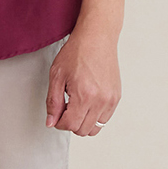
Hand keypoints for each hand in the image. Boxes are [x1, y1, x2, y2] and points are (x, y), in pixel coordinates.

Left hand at [45, 20, 120, 134]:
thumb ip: (53, 102)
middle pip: (83, 130)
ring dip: (83, 123)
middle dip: (70, 123)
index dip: (59, 123)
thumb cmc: (76, 52)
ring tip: (76, 106)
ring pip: (95, 128)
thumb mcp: (57, 76)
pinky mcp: (116, 97)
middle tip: (65, 109)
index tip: (56, 115)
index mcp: (84, 95)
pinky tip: (86, 103)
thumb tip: (51, 122)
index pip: (70, 125)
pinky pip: (105, 119)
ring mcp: (111, 100)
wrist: (97, 38)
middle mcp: (100, 100)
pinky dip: (94, 117)